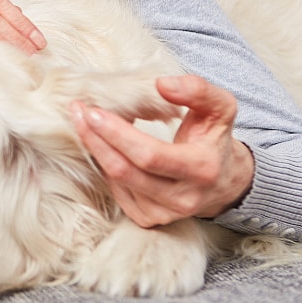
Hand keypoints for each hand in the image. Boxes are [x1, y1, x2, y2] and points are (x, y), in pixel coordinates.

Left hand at [70, 75, 253, 227]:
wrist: (223, 181)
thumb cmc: (214, 138)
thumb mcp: (220, 108)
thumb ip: (197, 90)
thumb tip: (162, 84)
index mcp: (201, 170)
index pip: (149, 155)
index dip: (117, 134)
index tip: (93, 111)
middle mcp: (183, 198)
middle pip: (125, 170)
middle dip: (96, 139)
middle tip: (78, 111)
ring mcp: (164, 213)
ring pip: (117, 181)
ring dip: (95, 150)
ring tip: (83, 122)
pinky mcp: (149, 219)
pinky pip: (117, 191)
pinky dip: (105, 165)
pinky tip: (101, 145)